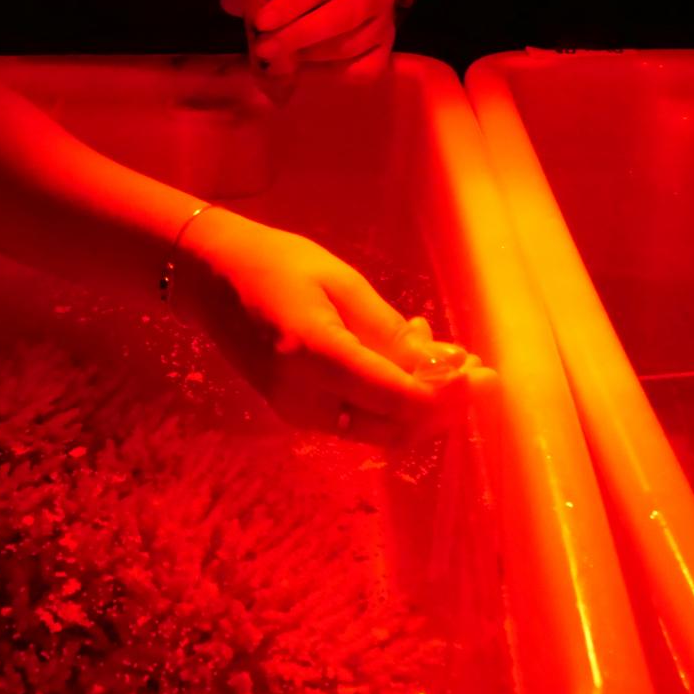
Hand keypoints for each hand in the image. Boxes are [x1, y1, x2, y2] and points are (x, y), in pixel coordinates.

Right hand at [169, 205, 490, 445]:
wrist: (207, 276)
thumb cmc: (276, 264)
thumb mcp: (341, 284)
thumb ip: (389, 333)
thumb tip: (447, 367)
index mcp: (313, 356)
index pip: (398, 399)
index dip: (450, 396)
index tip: (486, 376)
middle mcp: (302, 398)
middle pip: (396, 426)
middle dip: (443, 404)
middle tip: (473, 365)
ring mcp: (296, 412)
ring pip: (381, 429)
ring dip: (419, 401)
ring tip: (434, 351)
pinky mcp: (295, 413)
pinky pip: (358, 419)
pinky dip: (390, 398)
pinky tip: (398, 356)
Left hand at [220, 0, 395, 81]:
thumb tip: (229, 2)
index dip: (291, 3)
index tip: (261, 21)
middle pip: (340, 18)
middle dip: (297, 36)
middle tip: (263, 51)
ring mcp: (386, 26)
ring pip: (346, 48)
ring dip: (306, 57)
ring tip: (276, 60)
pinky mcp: (387, 53)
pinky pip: (358, 72)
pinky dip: (327, 75)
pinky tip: (304, 72)